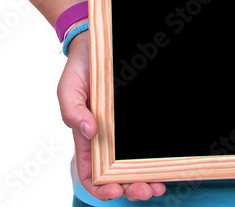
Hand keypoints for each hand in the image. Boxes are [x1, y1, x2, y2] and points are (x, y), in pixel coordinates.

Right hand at [58, 30, 165, 201]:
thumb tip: (89, 131)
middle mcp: (106, 139)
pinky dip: (156, 155)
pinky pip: (146, 141)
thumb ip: (72, 112)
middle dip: (132, 187)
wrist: (96, 43)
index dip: (101, 189)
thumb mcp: (68, 89)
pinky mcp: (137, 118)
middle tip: (148, 190)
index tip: (114, 190)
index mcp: (86, 138)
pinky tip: (166, 161)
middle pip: (118, 174)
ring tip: (160, 184)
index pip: (90, 175)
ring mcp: (123, 130)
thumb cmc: (79, 69)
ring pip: (135, 162)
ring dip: (147, 177)